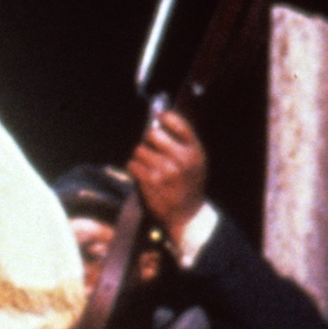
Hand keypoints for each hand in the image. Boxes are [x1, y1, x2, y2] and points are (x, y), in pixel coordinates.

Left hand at [129, 108, 207, 244]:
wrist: (186, 213)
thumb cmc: (188, 183)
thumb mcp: (195, 161)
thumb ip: (181, 141)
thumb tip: (158, 114)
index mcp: (194, 151)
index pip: (178, 123)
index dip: (165, 116)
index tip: (159, 117)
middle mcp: (181, 159)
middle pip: (152, 134)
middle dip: (148, 140)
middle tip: (152, 148)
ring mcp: (165, 170)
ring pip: (139, 150)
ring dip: (140, 157)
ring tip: (150, 166)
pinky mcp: (150, 181)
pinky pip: (132, 164)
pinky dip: (134, 168)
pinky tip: (143, 175)